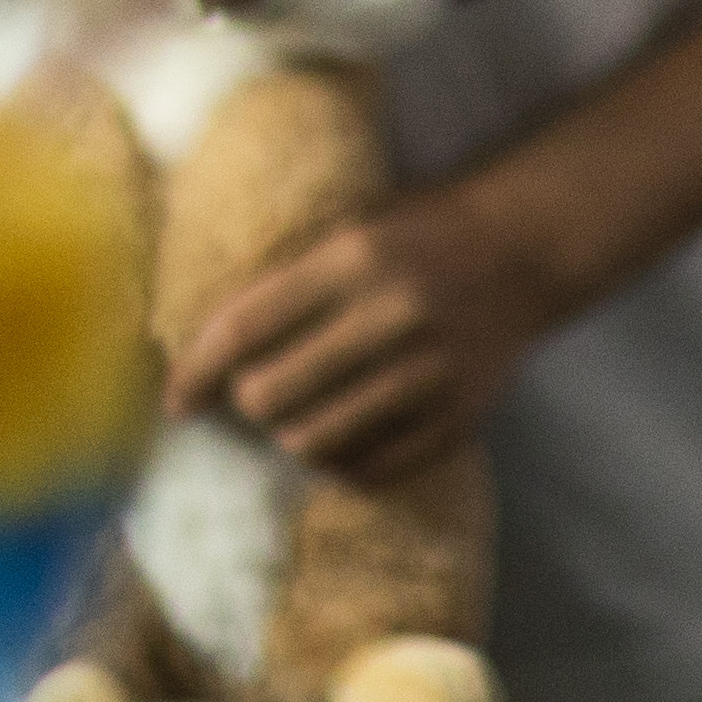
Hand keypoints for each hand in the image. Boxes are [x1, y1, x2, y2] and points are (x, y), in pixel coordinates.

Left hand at [178, 180, 564, 487]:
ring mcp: (429, 373)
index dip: (194, 372)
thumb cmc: (418, 235)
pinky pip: (366, 470)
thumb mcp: (350, 231)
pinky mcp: (456, 417)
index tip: (174, 401)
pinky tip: (344, 433)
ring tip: (301, 414)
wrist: (526, 248)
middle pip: (267, 396)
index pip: (244, 329)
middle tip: (257, 393)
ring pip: (309, 442)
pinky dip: (340, 461)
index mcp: (355, 258)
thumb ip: (284, 284)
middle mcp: (393, 315)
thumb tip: (196, 354)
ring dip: (291, 434)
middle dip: (247, 401)